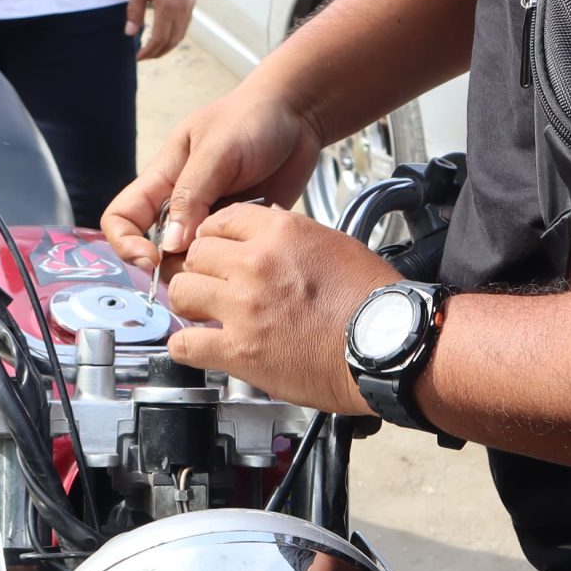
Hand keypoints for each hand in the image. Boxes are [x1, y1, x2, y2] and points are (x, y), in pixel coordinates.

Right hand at [102, 85, 326, 267]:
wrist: (298, 115)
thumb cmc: (252, 119)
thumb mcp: (217, 151)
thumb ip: (192, 196)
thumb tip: (170, 245)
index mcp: (162, 178)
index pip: (122, 218)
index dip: (126, 243)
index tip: (152, 259)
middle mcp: (181, 203)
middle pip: (156, 248)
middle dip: (172, 266)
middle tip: (202, 268)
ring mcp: (210, 218)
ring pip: (193, 259)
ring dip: (208, 265)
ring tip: (234, 252)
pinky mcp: (238, 229)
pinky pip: (228, 257)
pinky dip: (237, 260)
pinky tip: (256, 246)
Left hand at [126, 0, 194, 59]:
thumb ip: (135, 11)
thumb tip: (130, 33)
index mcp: (168, 7)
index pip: (158, 39)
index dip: (148, 51)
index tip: (137, 56)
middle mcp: (182, 10)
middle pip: (171, 42)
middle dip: (156, 53)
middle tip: (143, 56)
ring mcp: (189, 7)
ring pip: (180, 36)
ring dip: (166, 46)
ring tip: (152, 49)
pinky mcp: (191, 3)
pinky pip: (184, 26)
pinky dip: (174, 36)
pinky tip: (163, 35)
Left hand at [165, 204, 397, 411]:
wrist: (388, 344)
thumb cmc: (371, 300)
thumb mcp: (332, 244)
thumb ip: (289, 239)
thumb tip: (263, 236)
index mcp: (281, 232)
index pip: (220, 220)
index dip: (214, 238)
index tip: (214, 250)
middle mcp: (256, 264)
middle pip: (196, 254)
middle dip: (201, 269)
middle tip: (211, 284)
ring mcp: (244, 306)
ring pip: (182, 291)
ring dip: (190, 304)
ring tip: (204, 313)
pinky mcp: (240, 349)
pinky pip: (184, 343)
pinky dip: (186, 346)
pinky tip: (199, 345)